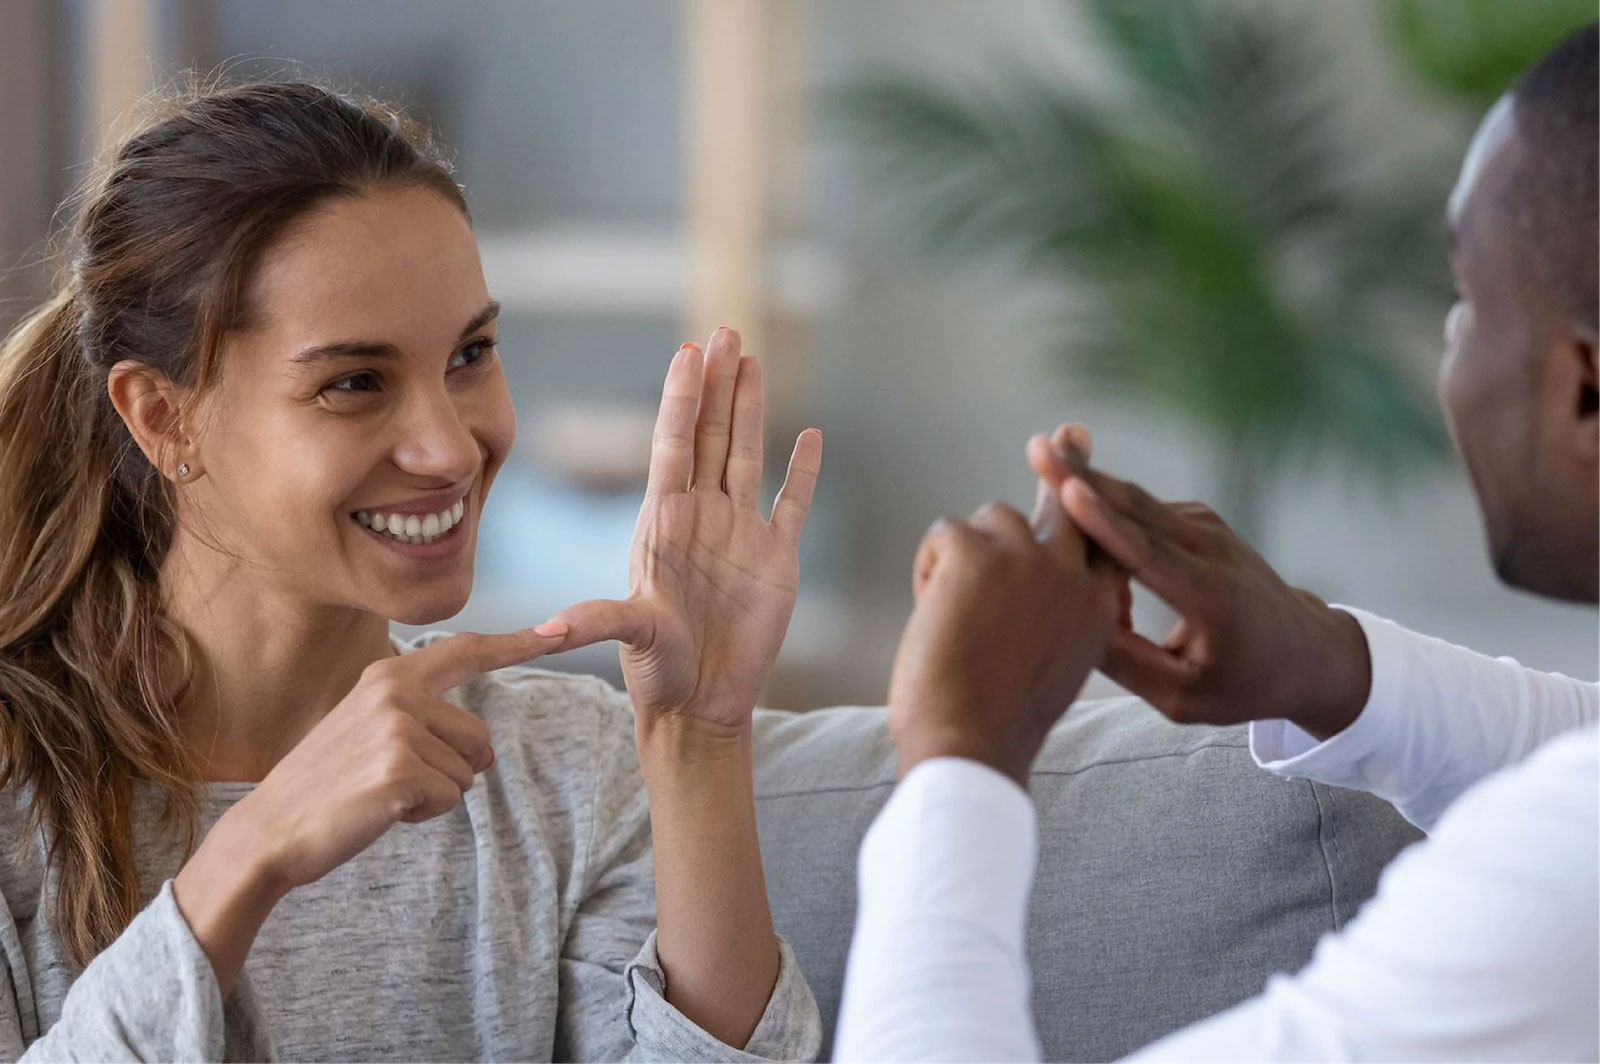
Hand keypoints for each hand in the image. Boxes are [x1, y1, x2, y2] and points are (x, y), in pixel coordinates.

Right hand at [173, 627, 562, 990]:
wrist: (271, 830)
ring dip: (433, 794)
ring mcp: (399, 728)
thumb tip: (485, 752)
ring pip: (467, 774)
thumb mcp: (368, 728)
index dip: (516, 644)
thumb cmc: (327, 785)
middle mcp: (396, 692)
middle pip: (479, 738)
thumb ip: (423, 720)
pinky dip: (423, 814)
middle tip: (390, 780)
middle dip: (452, 771)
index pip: (465, 652)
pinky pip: (450, 798)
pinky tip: (381, 810)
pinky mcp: (401, 769)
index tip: (559, 630)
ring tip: (380, 793)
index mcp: (388, 675)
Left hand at [546, 328, 822, 740]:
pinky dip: (803, 471)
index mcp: (664, 522)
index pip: (672, 444)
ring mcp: (740, 533)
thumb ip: (596, 623)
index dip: (681, 398)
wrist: (701, 706)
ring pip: (746, 454)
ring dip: (751, 408)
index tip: (688, 353)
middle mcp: (702, 516)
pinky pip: (792, 503)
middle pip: (710, 434)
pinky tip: (810, 436)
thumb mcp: (627, 639)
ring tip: (752, 358)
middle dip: (718, 383)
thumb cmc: (658, 672)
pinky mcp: (776, 558)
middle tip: (725, 331)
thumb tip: (547, 628)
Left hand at [887, 486, 1121, 786]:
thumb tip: (1024, 583)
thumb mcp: (1047, 668)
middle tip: (1066, 434)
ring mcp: (1026, 558)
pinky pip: (944, 532)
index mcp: (1097, 611)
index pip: (1101, 541)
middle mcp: (1072, 576)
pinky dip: (929, 568)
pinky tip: (931, 613)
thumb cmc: (996, 724)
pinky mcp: (975, 551)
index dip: (1091, 508)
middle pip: (1065, 502)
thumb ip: (1051, 619)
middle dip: (1065, 465)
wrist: (969, 745)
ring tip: (954, 618)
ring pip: (989, 519)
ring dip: (966, 556)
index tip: (1093, 469)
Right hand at [1028, 424, 1370, 738]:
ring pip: (1136, 503)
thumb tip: (1069, 625)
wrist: (1307, 652)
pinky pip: (1142, 512)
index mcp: (1212, 597)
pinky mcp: (1198, 520)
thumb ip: (1128, 666)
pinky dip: (1106, 516)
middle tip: (1036, 447)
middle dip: (1084, 477)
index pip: (1148, 554)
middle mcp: (1213, 551)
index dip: (1105, 523)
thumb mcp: (1184, 698)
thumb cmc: (1244, 683)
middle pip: (1137, 508)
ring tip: (1040, 461)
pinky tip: (1078, 531)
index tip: (1068, 491)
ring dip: (1086, 490)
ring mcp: (1208, 528)